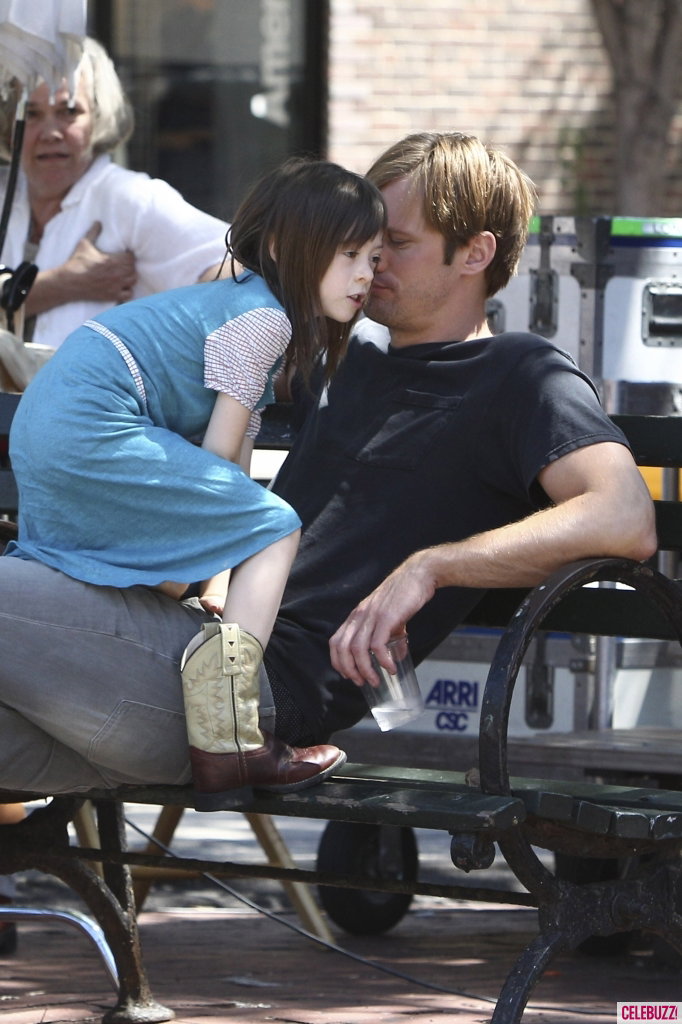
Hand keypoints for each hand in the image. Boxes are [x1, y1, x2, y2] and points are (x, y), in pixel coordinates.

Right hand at [65, 221, 136, 303]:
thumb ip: (93, 232)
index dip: (129, 255)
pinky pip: (128, 295)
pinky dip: (127, 291)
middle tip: (124, 263)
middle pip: (133, 268)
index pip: (131, 257)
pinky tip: (122, 287)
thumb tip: (98, 222)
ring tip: (124, 274)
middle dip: (130, 265)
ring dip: (130, 276)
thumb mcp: (84, 244)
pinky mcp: (112, 296)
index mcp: (112, 261)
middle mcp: (117, 274)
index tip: (125, 254)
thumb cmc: (77, 262)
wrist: (69, 282)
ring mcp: (116, 286)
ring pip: (133, 280)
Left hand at [329, 553, 436, 686]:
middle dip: (349, 670)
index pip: (336, 640)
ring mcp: (372, 615)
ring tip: (375, 680)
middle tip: (361, 682)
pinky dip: (382, 660)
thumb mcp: (390, 616)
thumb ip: (389, 636)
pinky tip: (390, 668)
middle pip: (342, 647)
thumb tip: (394, 658)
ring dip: (364, 669)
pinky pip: (377, 644)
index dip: (338, 661)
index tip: (347, 674)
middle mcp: (360, 615)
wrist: (419, 575)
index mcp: (358, 614)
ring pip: (357, 649)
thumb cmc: (405, 594)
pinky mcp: (387, 617)